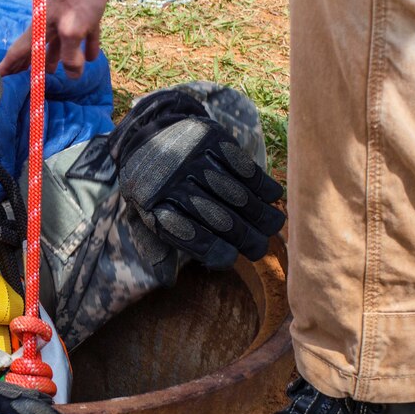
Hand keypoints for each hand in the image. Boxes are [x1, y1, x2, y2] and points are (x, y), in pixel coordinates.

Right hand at [0, 0, 123, 78]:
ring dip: (58, 57)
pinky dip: (87, 46)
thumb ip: (70, 54)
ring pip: (62, 42)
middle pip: (38, 46)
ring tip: (55, 73)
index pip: (21, 49)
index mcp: (41, 24)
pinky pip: (86, 34)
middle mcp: (52, 20)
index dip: (9, 64)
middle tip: (24, 79)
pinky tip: (91, 58)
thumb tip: (72, 74)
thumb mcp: (72, 30)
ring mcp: (70, 14)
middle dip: (32, 63)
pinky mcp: (89, 10)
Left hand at [111, 88, 284, 269]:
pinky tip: (273, 197)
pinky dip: (261, 183)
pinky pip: (243, 165)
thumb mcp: (141, 214)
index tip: (231, 260)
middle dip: (245, 237)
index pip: (191, 236)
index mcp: (153, 205)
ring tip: (273, 228)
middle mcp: (172, 181)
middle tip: (260, 249)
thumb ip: (156, 246)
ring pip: (236, 193)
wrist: (145, 133)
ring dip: (260, 213)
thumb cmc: (148, 185)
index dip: (215, 251)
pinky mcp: (210, 138)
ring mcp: (193, 157)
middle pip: (220, 217)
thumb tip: (169, 281)